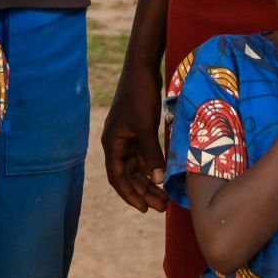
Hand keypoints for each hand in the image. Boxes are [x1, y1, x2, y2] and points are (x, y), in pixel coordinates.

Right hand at [100, 60, 167, 212]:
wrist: (142, 69)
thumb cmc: (139, 95)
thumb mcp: (146, 126)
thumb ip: (152, 154)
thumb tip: (159, 180)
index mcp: (112, 143)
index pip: (118, 177)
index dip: (130, 194)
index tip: (145, 208)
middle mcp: (117, 143)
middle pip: (129, 175)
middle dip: (144, 192)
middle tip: (162, 207)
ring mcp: (128, 138)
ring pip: (137, 168)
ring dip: (149, 182)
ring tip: (165, 198)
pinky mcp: (138, 131)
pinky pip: (144, 156)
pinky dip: (153, 167)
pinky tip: (164, 177)